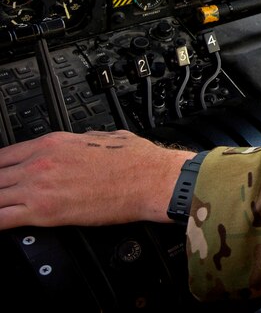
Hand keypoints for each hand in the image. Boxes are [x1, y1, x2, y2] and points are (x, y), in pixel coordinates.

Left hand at [0, 130, 194, 228]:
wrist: (150, 179)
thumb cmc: (137, 161)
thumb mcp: (105, 136)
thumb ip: (84, 140)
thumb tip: (83, 142)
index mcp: (53, 143)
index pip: (3, 155)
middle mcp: (40, 162)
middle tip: (1, 194)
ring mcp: (38, 187)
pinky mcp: (44, 212)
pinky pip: (2, 219)